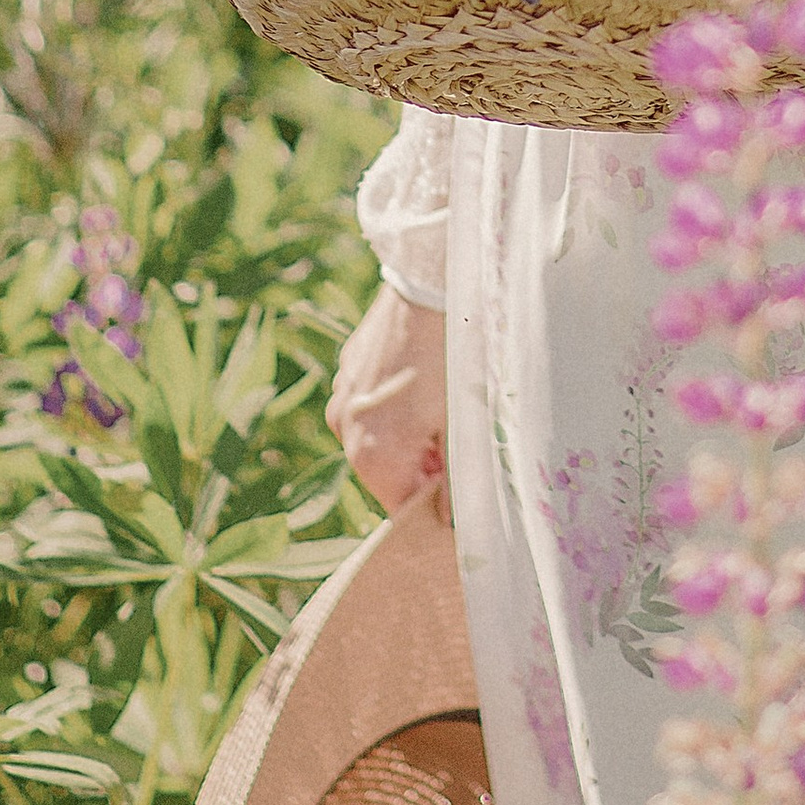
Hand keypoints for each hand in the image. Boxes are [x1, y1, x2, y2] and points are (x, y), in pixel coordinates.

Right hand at [330, 285, 448, 509]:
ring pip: (374, 442)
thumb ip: (453, 478)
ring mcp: (342, 398)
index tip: (459, 490)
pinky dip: (391, 413)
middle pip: (384, 476)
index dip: (432, 505)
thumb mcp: (462, 423)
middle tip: (455, 443)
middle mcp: (346, 430)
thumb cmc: (454, 356)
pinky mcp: (345, 372)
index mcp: (375, 452)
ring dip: (405, 441)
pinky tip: (421, 387)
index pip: (399, 509)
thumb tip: (450, 519)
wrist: (430, 285)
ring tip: (440, 411)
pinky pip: (366, 410)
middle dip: (419, 470)